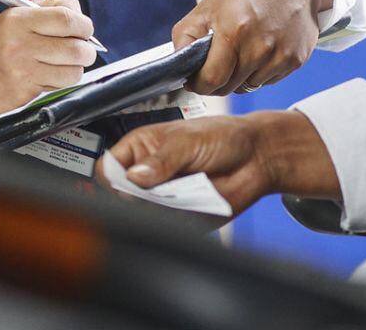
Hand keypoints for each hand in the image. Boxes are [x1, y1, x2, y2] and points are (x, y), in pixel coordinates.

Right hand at [0, 0, 97, 121]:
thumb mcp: (15, 17)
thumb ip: (49, 11)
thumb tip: (82, 18)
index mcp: (19, 19)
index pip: (66, 17)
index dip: (84, 24)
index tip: (84, 29)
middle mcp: (21, 43)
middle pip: (76, 47)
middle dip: (87, 49)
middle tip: (83, 49)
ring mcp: (24, 69)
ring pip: (74, 69)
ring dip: (77, 67)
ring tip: (67, 63)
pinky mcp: (27, 90)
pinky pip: (61, 85)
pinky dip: (64, 81)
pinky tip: (52, 75)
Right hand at [97, 110, 339, 216]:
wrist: (257, 158)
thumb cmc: (223, 138)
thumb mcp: (189, 141)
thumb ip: (162, 159)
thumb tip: (134, 176)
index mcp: (141, 149)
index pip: (108, 168)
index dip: (112, 178)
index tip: (129, 183)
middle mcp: (147, 176)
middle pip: (119, 198)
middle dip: (135, 199)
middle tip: (158, 192)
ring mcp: (161, 198)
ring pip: (140, 217)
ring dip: (158, 211)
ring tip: (184, 193)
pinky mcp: (179, 218)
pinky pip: (166, 228)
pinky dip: (175, 223)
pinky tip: (193, 205)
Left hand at [173, 0, 330, 95]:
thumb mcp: (209, 5)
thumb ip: (185, 36)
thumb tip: (178, 66)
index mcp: (233, 32)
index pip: (211, 80)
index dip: (199, 84)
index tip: (195, 79)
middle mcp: (260, 47)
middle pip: (229, 87)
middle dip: (218, 80)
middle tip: (218, 60)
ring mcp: (281, 55)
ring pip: (249, 86)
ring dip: (241, 76)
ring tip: (243, 48)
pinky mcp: (296, 60)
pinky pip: (268, 81)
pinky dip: (260, 71)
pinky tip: (263, 47)